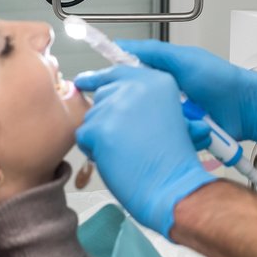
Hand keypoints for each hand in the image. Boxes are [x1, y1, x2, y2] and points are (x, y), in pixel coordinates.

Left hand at [74, 66, 216, 238]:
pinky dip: (93, 149)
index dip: (99, 78)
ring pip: (92, 117)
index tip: (84, 81)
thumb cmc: (172, 159)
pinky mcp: (99, 128)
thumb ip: (141, 101)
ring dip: (101, 134)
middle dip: (107, 116)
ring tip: (125, 150)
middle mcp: (135, 87)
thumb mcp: (167, 115)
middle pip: (103, 96)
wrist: (172, 184)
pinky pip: (83, 135)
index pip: (118, 72)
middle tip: (123, 139)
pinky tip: (114, 158)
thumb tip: (106, 94)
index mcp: (156, 81)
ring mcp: (115, 106)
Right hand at [116, 40, 256, 148]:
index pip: (130, 75)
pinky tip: (189, 130)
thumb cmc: (221, 80)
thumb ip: (153, 52)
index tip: (107, 87)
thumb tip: (122, 46)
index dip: (118, 82)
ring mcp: (175, 115)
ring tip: (184, 117)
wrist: (246, 108)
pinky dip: (178, 136)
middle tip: (157, 104)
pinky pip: (169, 138)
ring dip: (165, 123)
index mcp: (163, 73)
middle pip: (137, 104)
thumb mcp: (184, 59)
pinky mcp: (182, 133)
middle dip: (144, 108)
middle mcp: (166, 94)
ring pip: (152, 124)